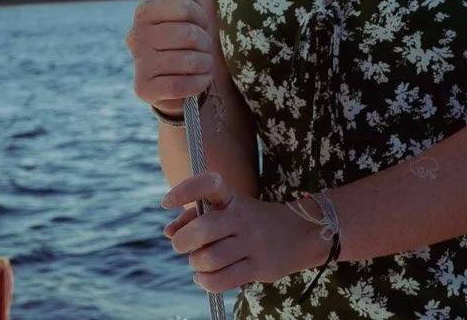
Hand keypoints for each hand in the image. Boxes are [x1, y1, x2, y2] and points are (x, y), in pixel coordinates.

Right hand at [124, 0, 213, 115]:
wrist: (179, 84)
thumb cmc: (186, 43)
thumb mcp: (187, 13)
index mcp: (145, 11)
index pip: (181, 5)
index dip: (200, 17)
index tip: (201, 24)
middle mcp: (135, 35)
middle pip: (186, 34)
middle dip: (205, 44)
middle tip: (204, 49)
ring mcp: (137, 63)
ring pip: (187, 60)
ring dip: (205, 65)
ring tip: (202, 66)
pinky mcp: (142, 88)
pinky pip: (181, 85)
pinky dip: (197, 83)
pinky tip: (197, 82)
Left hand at [163, 171, 327, 292]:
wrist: (300, 234)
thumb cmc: (250, 221)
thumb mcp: (228, 210)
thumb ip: (195, 216)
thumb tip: (168, 231)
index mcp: (233, 198)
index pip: (209, 185)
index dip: (184, 191)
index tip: (166, 203)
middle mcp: (243, 217)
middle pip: (202, 229)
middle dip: (182, 241)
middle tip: (181, 245)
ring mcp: (253, 242)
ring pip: (209, 259)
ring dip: (196, 264)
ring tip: (199, 261)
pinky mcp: (260, 267)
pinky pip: (222, 280)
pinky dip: (205, 281)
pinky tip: (204, 276)